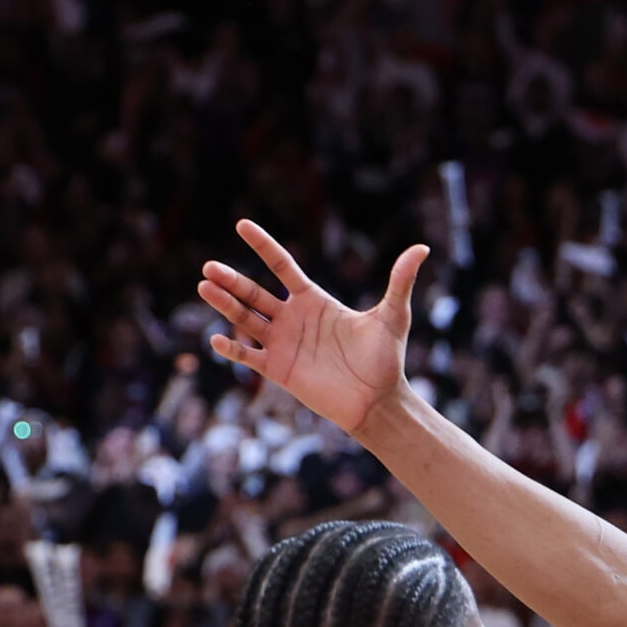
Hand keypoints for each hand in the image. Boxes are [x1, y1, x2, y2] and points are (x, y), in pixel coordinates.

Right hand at [199, 221, 427, 435]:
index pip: (282, 266)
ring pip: (246, 319)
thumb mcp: (393, 317)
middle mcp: (293, 318)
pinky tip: (216, 338)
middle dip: (232, 280)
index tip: (242, 224)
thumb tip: (422, 249)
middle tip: (209, 267)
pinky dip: (233, 349)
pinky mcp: (278, 370)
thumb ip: (400, 282)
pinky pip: (249, 356)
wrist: (378, 401)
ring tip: (204, 287)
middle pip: (254, 293)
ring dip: (225, 305)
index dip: (263, 246)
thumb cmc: (386, 360)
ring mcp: (283, 343)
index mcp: (314, 300)